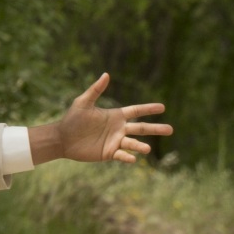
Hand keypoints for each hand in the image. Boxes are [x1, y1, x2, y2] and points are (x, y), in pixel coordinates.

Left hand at [29, 73, 172, 164]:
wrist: (62, 138)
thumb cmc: (72, 119)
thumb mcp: (83, 102)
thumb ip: (96, 90)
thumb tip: (106, 74)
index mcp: (115, 116)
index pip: (136, 111)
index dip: (149, 109)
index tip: (163, 107)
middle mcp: (119, 129)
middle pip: (141, 128)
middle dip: (156, 128)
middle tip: (171, 129)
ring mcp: (115, 142)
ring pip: (133, 143)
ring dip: (141, 146)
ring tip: (148, 149)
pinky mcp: (109, 153)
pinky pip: (122, 155)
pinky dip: (128, 157)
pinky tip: (134, 159)